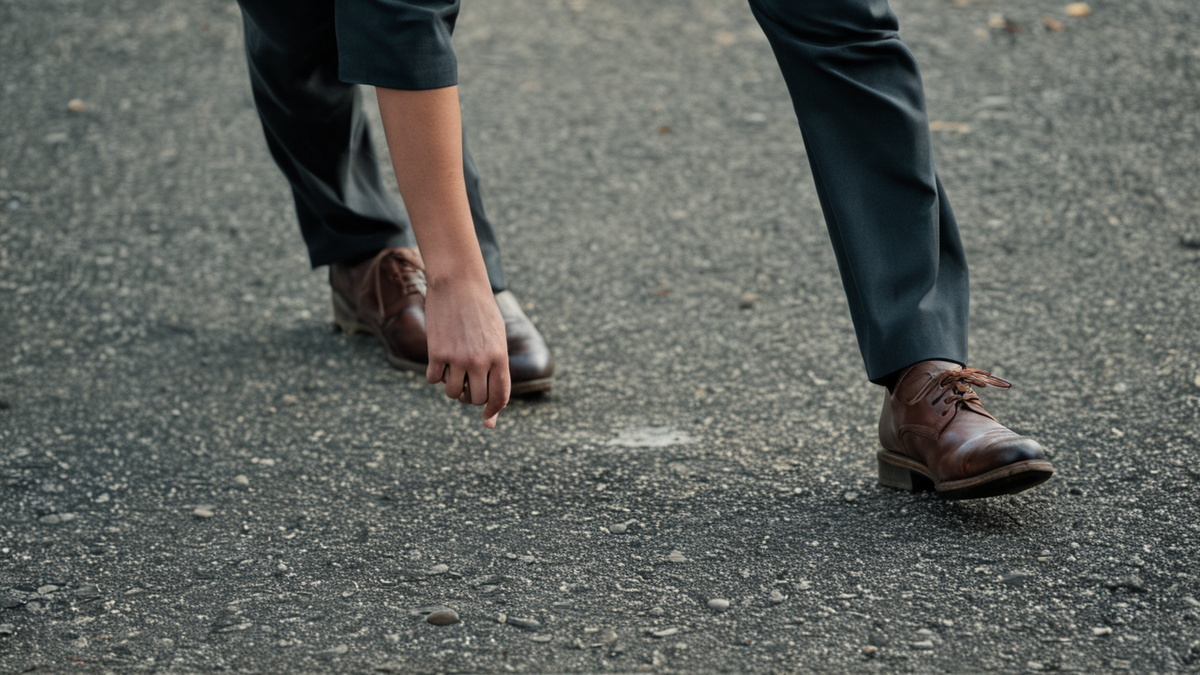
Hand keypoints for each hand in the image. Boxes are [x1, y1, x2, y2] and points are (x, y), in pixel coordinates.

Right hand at [424, 276, 509, 427]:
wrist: (458, 283)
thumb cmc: (480, 309)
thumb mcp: (496, 336)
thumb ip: (496, 364)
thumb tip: (490, 391)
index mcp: (500, 357)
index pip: (500, 396)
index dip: (493, 411)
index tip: (487, 420)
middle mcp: (480, 361)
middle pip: (474, 399)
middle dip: (469, 396)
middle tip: (465, 384)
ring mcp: (458, 358)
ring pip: (452, 392)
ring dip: (450, 386)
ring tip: (453, 369)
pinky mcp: (437, 352)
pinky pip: (433, 379)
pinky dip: (435, 375)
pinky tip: (439, 360)